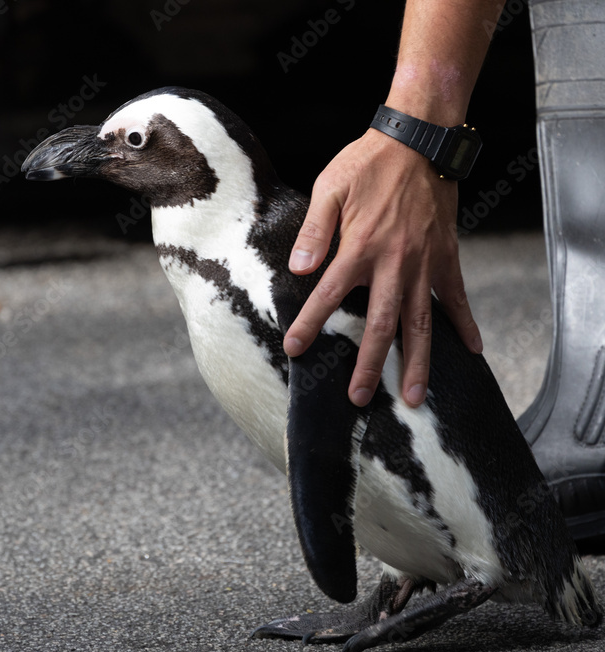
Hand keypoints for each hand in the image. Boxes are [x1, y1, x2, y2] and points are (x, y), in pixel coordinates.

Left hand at [283, 130, 482, 407]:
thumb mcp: (329, 189)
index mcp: (359, 248)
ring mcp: (423, 263)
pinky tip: (471, 351)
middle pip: (380, 325)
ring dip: (416, 361)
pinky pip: (457, 298)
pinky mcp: (446, 257)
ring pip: (420, 322)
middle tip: (361, 398)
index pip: (328, 295)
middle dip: (370, 364)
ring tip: (414, 396)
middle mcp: (393, 263)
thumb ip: (314, 232)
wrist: (419, 139)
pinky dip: (464, 325)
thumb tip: (297, 269)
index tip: (295, 349)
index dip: (310, 324)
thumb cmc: (368, 163)